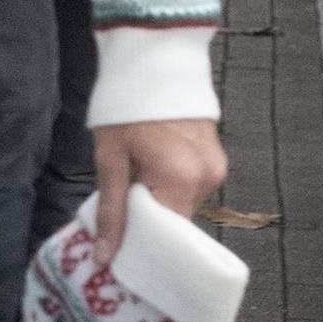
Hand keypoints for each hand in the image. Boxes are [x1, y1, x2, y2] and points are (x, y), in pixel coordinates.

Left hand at [94, 117, 226, 257]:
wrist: (154, 64)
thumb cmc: (126, 109)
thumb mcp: (110, 160)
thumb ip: (111, 211)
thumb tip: (104, 257)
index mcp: (182, 179)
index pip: (168, 235)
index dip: (143, 242)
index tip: (121, 248)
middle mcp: (208, 178)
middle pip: (177, 219)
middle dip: (149, 219)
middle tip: (121, 209)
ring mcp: (217, 168)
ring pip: (184, 203)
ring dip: (160, 199)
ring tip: (137, 178)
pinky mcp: (218, 159)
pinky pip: (192, 186)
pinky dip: (172, 185)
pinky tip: (153, 168)